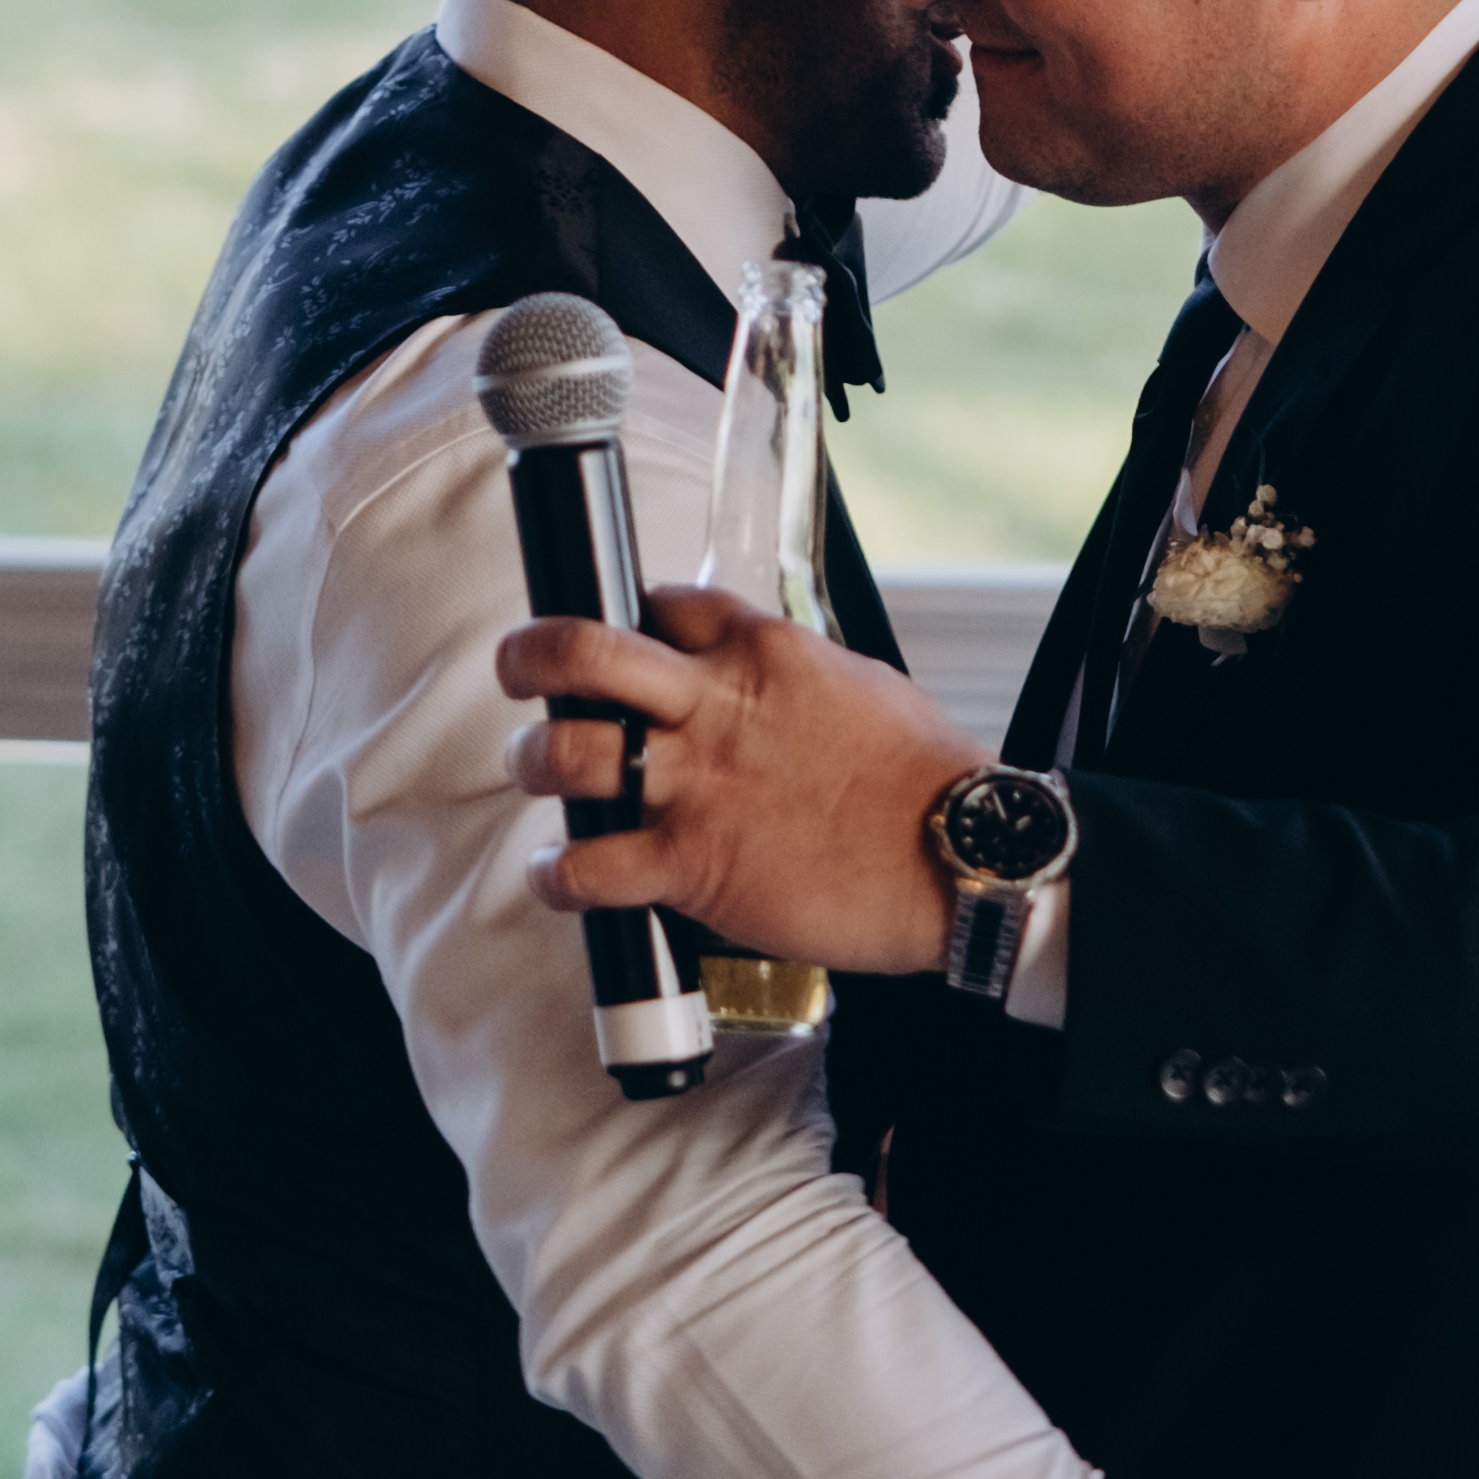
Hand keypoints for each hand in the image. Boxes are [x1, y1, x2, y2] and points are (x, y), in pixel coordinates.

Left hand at [497, 583, 983, 978]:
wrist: (960, 853)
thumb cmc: (925, 777)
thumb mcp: (858, 685)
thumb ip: (795, 677)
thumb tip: (770, 684)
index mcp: (760, 652)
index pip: (659, 604)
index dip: (624, 617)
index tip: (614, 642)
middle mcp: (713, 707)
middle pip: (581, 651)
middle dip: (530, 655)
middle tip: (519, 670)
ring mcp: (695, 785)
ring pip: (565, 754)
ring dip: (532, 763)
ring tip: (535, 774)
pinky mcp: (692, 863)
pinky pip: (587, 867)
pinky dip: (556, 875)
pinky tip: (558, 875)